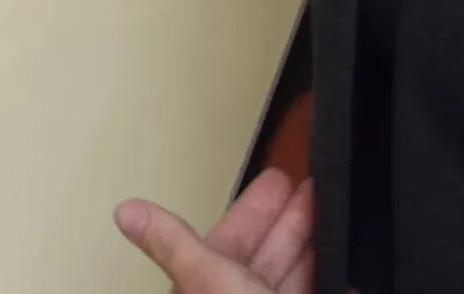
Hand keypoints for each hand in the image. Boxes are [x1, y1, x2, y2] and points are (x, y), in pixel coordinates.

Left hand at [115, 168, 316, 293]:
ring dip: (307, 243)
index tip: (277, 181)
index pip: (228, 244)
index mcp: (207, 292)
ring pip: (290, 276)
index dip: (252, 211)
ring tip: (328, 209)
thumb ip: (175, 246)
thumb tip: (125, 212)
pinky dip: (326, 275)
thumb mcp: (210, 284)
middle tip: (309, 184)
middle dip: (286, 219)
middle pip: (261, 258)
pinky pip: (316, 289)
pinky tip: (338, 258)